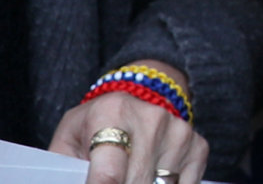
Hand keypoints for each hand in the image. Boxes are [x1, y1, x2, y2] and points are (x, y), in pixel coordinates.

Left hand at [51, 84, 206, 183]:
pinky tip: (150, 177)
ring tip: (128, 174)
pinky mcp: (198, 146)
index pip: (108, 177)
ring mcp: (179, 134)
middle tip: (110, 180)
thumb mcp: (69, 138)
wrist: (141, 88)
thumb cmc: (97, 122)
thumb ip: (64, 169)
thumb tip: (66, 182)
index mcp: (112, 114)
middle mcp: (151, 120)